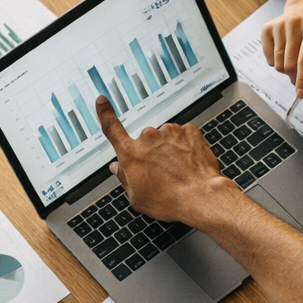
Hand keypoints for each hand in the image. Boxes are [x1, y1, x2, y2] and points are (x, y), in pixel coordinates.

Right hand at [96, 95, 228, 224]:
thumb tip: (117, 168)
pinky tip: (189, 164)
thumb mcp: (137, 197)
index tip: (101, 101)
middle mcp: (148, 138)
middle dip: (152, 153)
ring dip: (170, 151)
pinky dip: (186, 148)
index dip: (105, 113)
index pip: (111, 128)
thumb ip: (124, 179)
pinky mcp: (188, 131)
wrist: (201, 197)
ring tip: (178, 172)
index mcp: (132, 154)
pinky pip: (183, 137)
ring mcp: (169, 132)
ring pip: (166, 139)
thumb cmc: (169, 201)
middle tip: (162, 173)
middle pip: (145, 142)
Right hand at [261, 0, 302, 98]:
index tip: (300, 94)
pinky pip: (268, 58)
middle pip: (290, 64)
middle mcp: (294, 23)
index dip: (302, 79)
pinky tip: (285, 50)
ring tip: (295, 56)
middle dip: (295, 77)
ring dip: (286, 69)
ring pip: (278, 64)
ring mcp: (278, 25)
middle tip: (301, 76)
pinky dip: (276, 61)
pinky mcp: (267, 28)